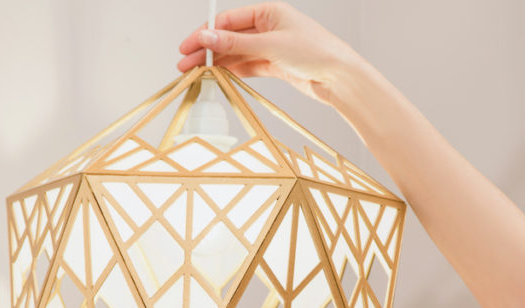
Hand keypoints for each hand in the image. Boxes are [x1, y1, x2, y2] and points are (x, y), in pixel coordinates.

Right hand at [176, 2, 360, 102]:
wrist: (339, 78)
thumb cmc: (315, 52)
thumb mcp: (270, 45)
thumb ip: (236, 42)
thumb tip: (206, 36)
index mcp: (268, 11)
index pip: (228, 20)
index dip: (206, 33)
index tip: (188, 46)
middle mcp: (268, 27)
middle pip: (229, 37)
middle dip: (207, 50)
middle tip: (185, 63)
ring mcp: (271, 46)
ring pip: (236, 53)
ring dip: (217, 63)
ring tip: (196, 73)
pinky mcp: (274, 65)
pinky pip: (247, 66)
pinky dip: (232, 71)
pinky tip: (217, 76)